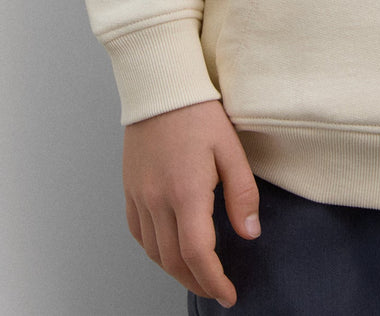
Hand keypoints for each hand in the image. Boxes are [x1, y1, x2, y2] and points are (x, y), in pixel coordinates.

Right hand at [123, 99, 260, 306]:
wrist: (160, 86)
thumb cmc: (198, 112)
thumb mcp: (231, 148)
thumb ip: (242, 193)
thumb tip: (250, 233)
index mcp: (186, 192)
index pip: (197, 254)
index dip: (214, 281)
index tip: (228, 294)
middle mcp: (157, 200)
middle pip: (174, 260)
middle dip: (197, 282)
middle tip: (217, 289)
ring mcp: (139, 196)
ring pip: (153, 252)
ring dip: (175, 271)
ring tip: (197, 275)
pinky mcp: (129, 188)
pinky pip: (137, 233)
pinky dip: (153, 251)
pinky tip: (168, 250)